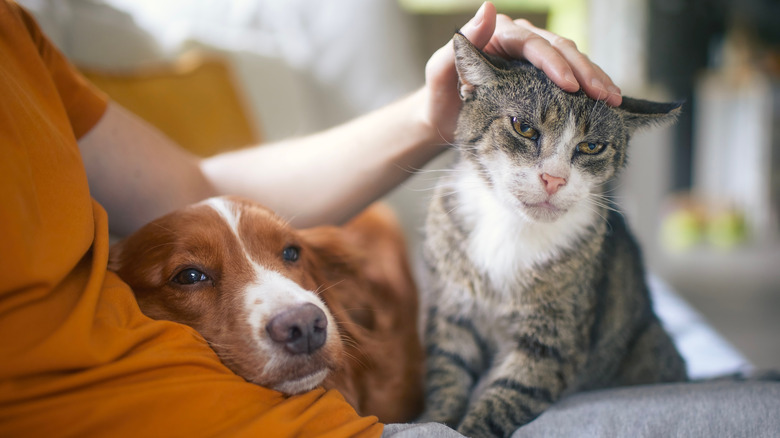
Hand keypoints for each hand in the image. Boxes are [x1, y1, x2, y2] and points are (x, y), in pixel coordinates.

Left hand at [423, 1, 621, 142]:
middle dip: (584, 72)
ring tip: (613, 98)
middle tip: (603, 95)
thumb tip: (488, 7)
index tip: (571, 85)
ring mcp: (533, 57)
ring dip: (594, 78)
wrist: (444, 119)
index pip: (532, 44)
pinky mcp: (542, 75)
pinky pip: (572, 75)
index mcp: (497, 36)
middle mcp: (519, 41)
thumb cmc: (439, 98)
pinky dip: (590, 86)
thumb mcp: (439, 74)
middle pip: (559, 49)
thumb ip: (458, 48)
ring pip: (571, 60)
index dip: (554, 63)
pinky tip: (607, 99)